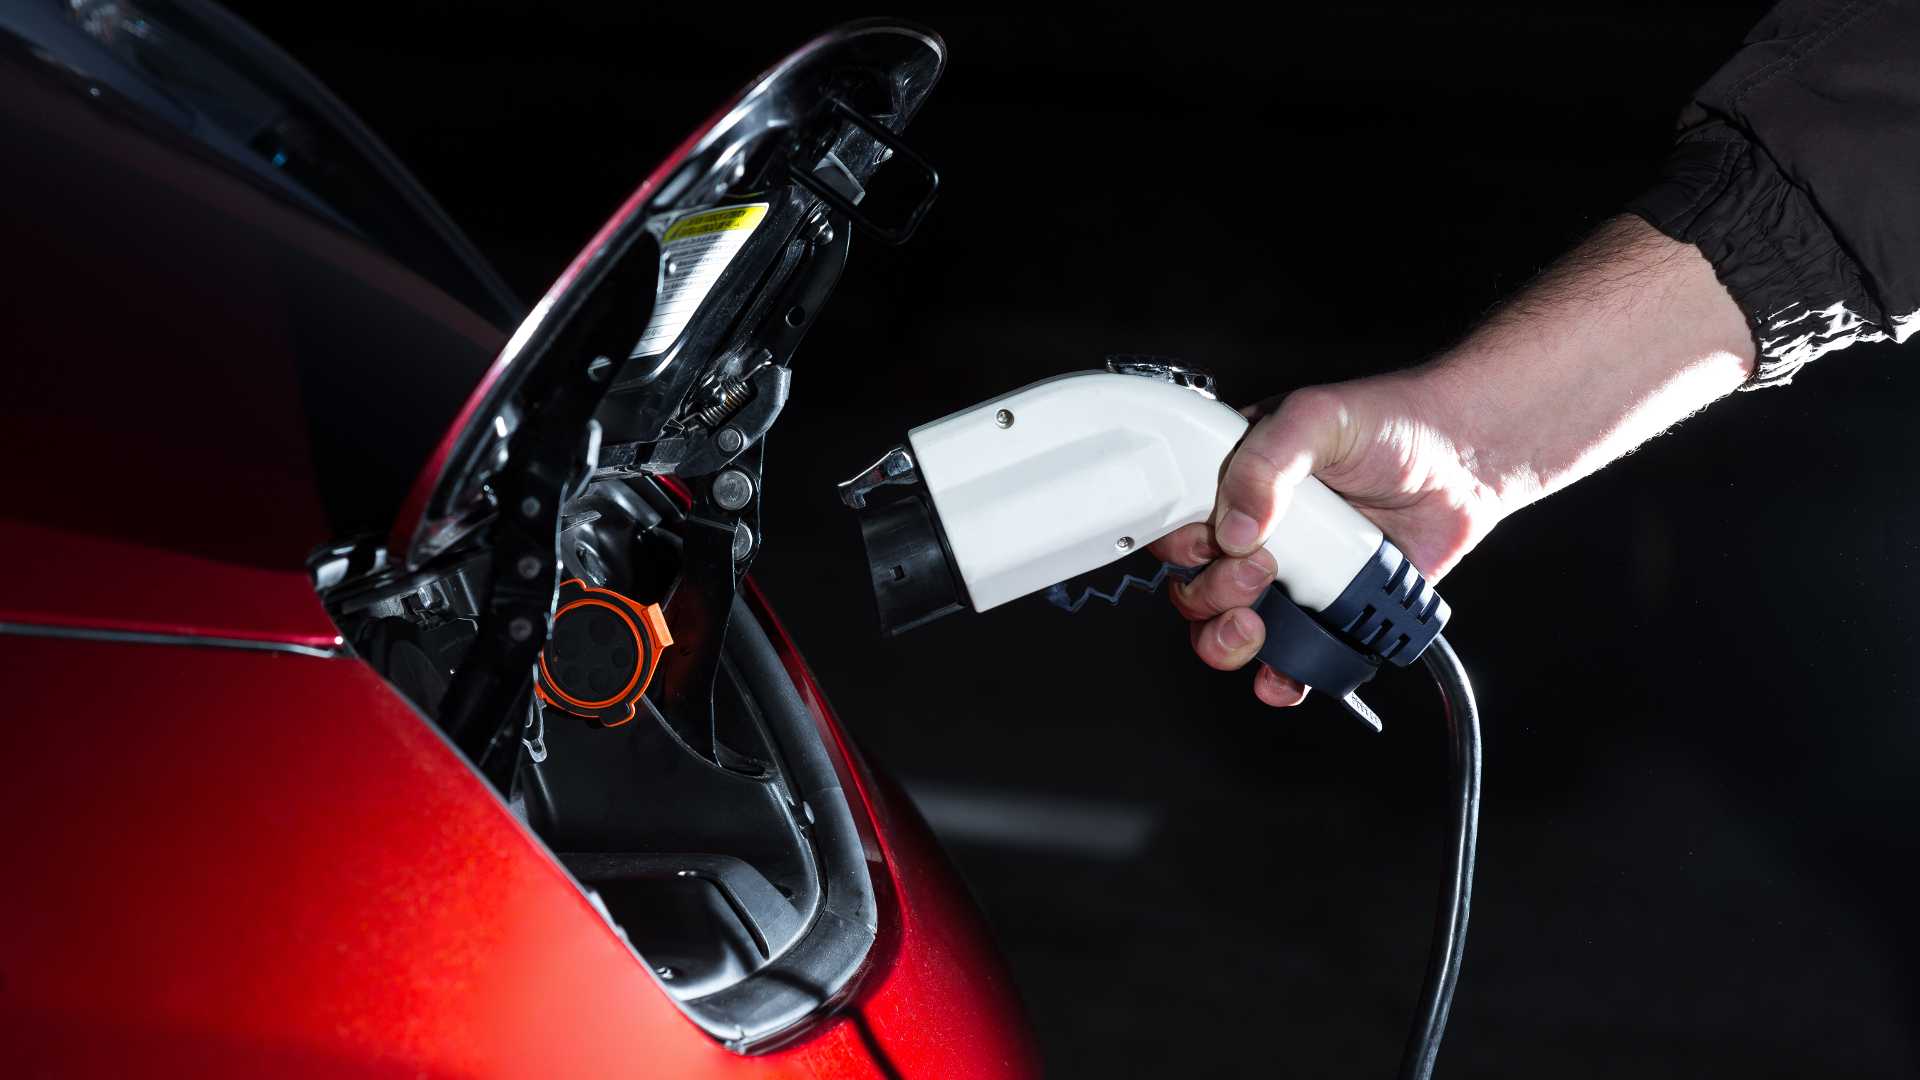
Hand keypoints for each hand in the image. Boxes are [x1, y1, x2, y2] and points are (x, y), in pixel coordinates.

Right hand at [1150, 217, 1754, 707]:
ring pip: (1232, 630)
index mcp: (1239, 485)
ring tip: (1261, 625)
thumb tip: (1235, 527)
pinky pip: (1294, 659)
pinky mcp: (1333, 613)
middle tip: (1259, 572)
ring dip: (1231, 642)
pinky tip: (1284, 672)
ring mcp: (1295, 577)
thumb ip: (1265, 462)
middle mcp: (1260, 535)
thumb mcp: (1317, 418)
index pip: (1179, 529)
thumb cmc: (1394, 423)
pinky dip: (1283, 676)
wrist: (1469, 461)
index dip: (1184, 548)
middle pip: (1196, 589)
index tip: (1218, 544)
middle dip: (1212, 595)